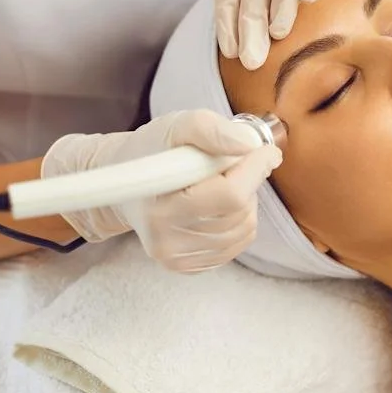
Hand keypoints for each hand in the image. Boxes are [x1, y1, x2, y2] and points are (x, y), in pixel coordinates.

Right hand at [42, 110, 282, 272]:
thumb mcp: (176, 126)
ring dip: (245, 200)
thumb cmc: (151, 152)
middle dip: (247, 181)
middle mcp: (167, 241)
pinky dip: (240, 219)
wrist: (125, 183)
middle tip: (229, 164)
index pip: (229, 195)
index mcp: (160, 207)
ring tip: (218, 183)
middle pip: (240, 212)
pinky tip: (218, 204)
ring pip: (245, 228)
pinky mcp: (190, 267)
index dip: (255, 169)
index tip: (266, 151)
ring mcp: (179, 259)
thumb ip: (211, 130)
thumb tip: (248, 146)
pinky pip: (239, 242)